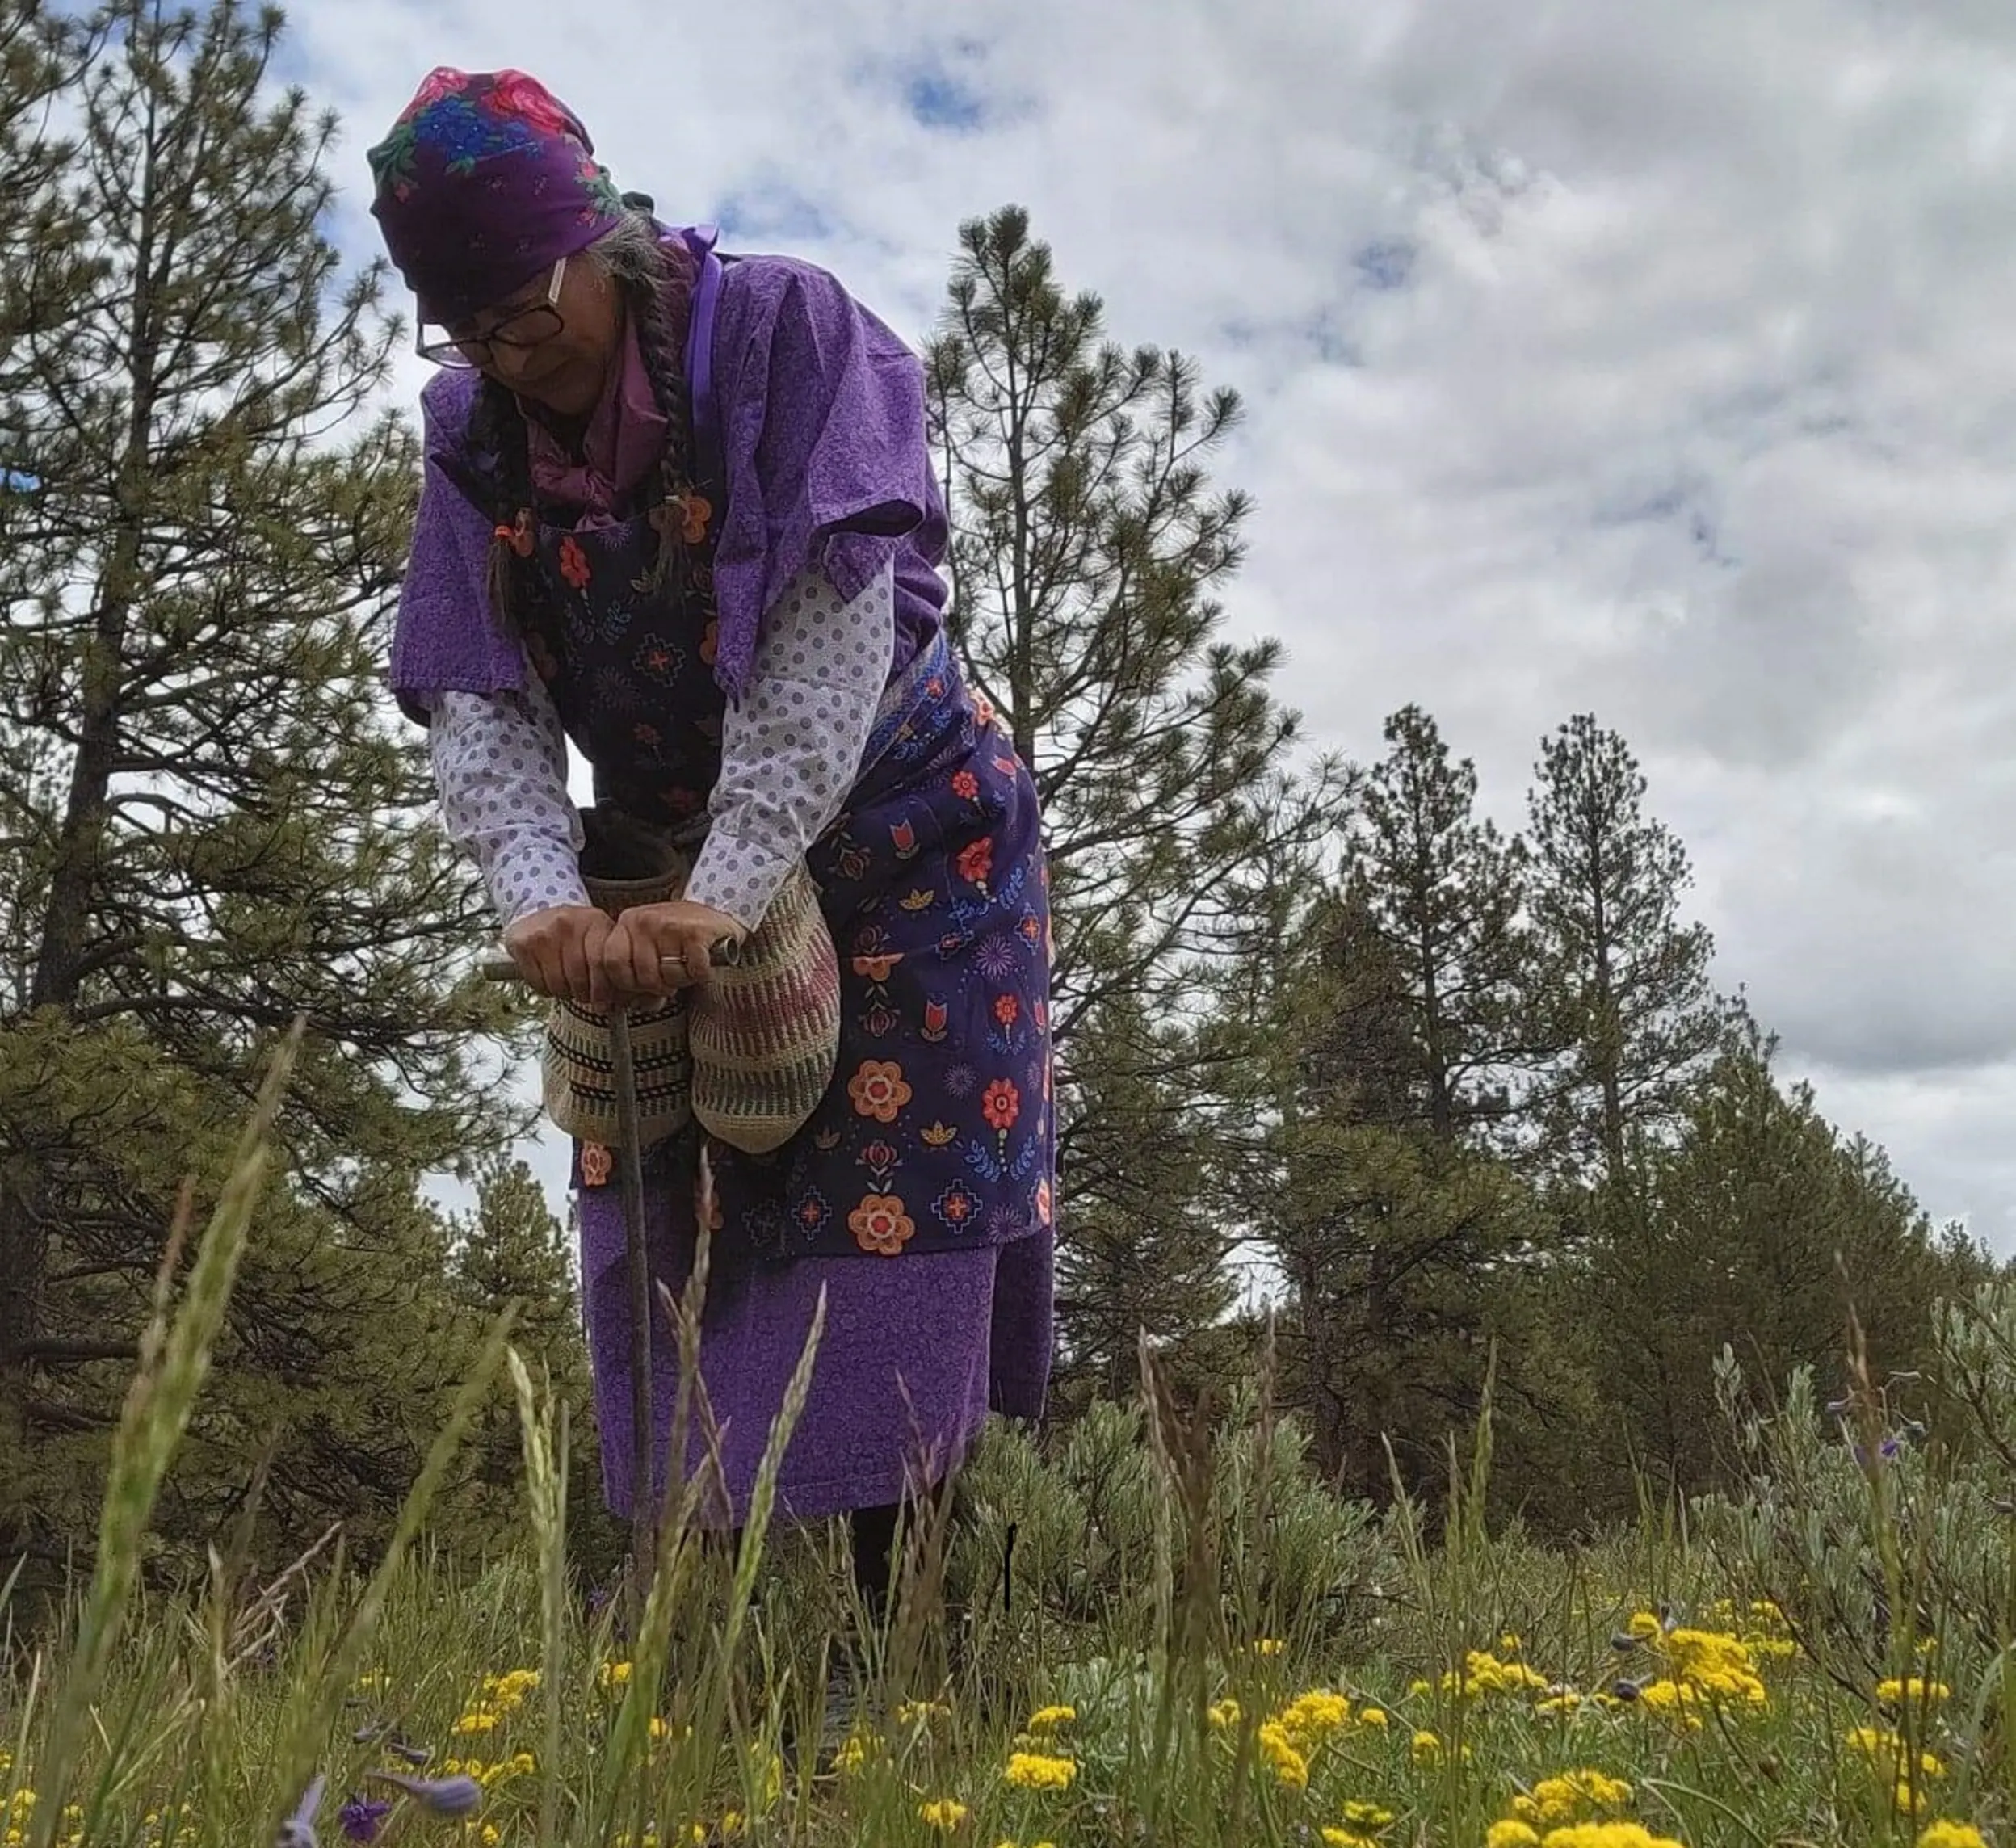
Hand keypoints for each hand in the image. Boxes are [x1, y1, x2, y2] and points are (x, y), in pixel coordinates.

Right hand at [502, 904, 614, 1005]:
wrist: (538, 914)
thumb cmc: (574, 933)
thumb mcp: (600, 938)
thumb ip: (614, 964)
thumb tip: (628, 998)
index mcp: (595, 921)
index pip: (602, 963)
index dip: (604, 989)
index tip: (605, 1002)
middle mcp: (569, 922)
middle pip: (579, 976)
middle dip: (584, 994)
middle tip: (585, 995)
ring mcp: (544, 932)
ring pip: (558, 983)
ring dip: (565, 992)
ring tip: (568, 984)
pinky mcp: (524, 944)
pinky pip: (538, 983)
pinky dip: (546, 989)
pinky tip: (551, 978)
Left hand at [601, 899, 748, 1001]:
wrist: (718, 915)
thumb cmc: (681, 936)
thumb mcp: (652, 949)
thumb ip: (637, 975)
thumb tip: (633, 1005)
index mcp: (627, 923)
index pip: (612, 963)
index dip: (627, 983)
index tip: (639, 988)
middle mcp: (644, 920)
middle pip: (643, 976)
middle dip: (660, 985)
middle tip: (671, 976)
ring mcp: (669, 924)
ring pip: (668, 975)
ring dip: (682, 979)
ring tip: (687, 965)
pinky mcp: (695, 932)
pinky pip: (694, 971)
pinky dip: (702, 973)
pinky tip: (702, 961)